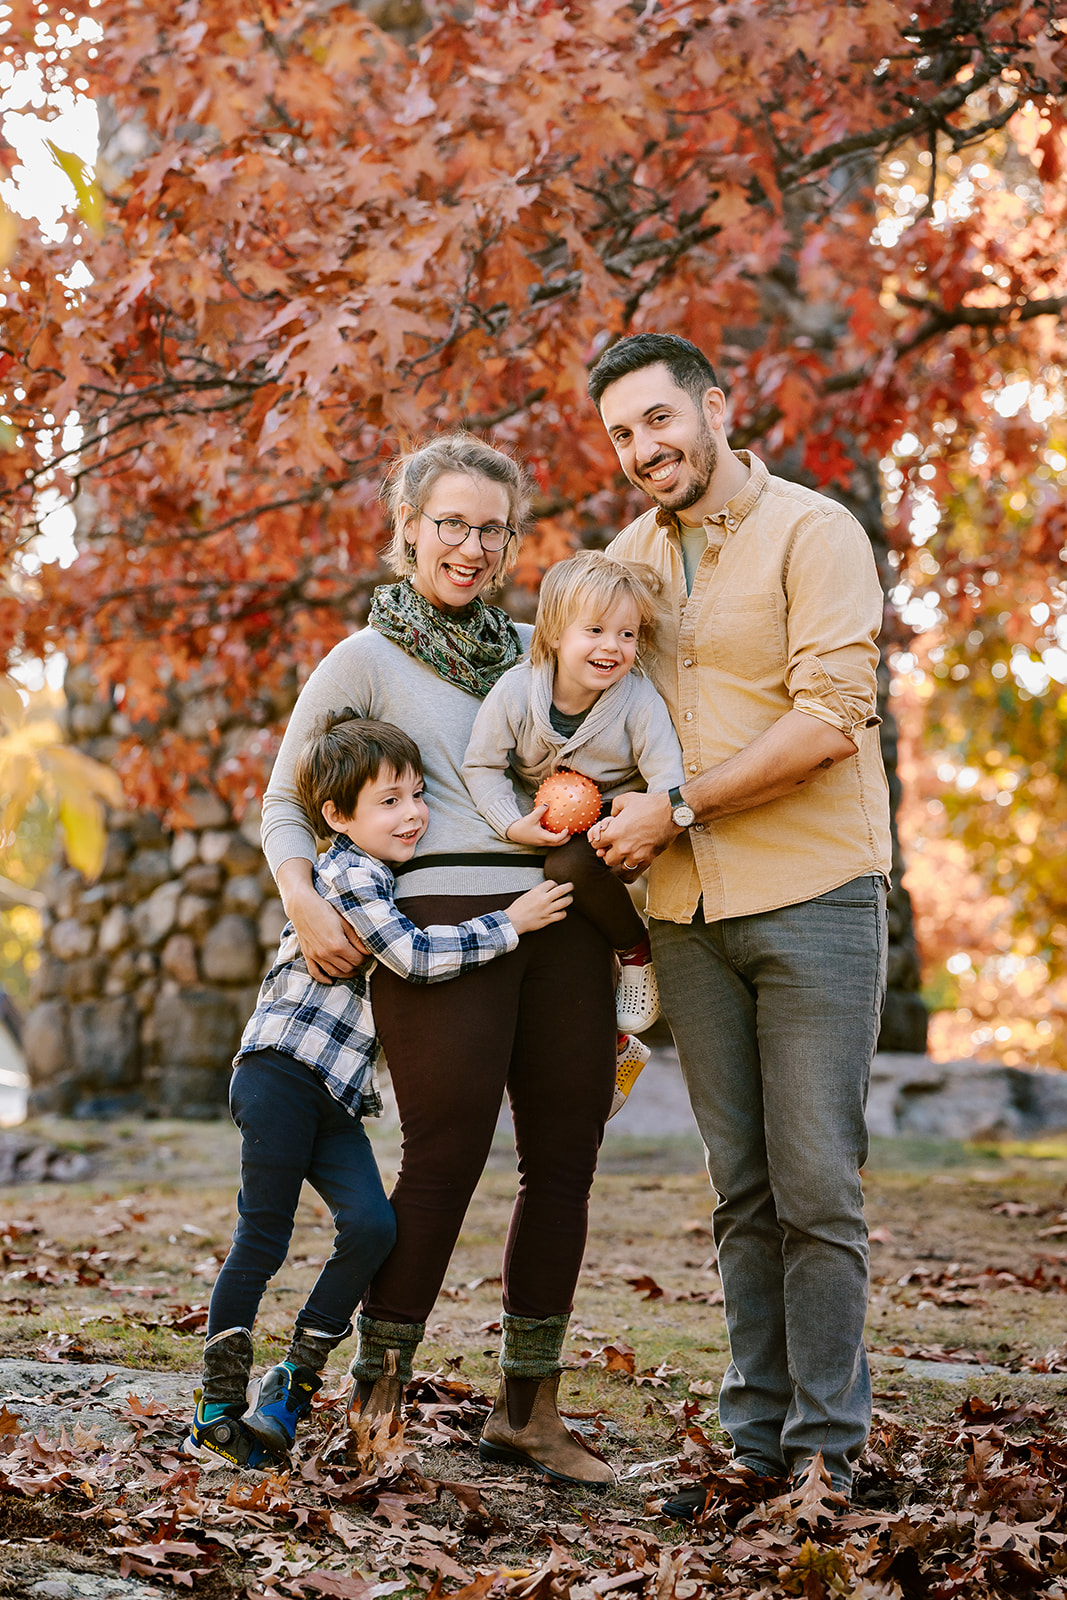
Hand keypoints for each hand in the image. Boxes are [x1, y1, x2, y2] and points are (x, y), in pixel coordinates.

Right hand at [278, 863, 370, 982]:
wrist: (302, 906)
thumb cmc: (325, 911)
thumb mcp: (344, 922)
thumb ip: (356, 939)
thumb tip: (367, 951)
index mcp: (338, 945)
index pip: (357, 960)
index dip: (364, 958)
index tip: (367, 954)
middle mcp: (326, 954)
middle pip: (347, 968)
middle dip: (356, 965)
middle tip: (360, 959)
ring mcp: (316, 956)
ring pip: (334, 973)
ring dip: (344, 973)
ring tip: (351, 967)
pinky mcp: (308, 956)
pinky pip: (315, 973)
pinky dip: (323, 979)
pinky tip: (331, 980)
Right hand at [505, 805, 570, 847]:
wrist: (512, 832)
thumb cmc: (520, 826)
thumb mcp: (531, 817)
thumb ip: (540, 811)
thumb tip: (547, 804)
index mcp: (542, 837)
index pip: (556, 839)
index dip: (563, 835)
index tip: (567, 829)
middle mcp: (542, 842)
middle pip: (557, 844)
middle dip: (565, 840)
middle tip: (571, 833)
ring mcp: (540, 842)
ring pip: (553, 843)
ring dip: (560, 839)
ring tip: (565, 832)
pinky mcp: (538, 841)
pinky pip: (549, 840)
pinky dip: (554, 837)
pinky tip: (554, 830)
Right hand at [506, 879, 572, 933]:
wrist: (513, 921)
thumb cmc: (517, 909)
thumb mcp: (527, 895)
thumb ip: (538, 892)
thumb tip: (546, 891)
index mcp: (537, 891)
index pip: (552, 883)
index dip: (554, 884)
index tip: (555, 886)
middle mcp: (544, 899)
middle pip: (562, 890)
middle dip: (569, 887)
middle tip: (571, 886)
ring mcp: (547, 909)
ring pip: (565, 902)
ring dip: (569, 899)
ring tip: (569, 898)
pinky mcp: (548, 919)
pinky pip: (561, 915)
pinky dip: (563, 913)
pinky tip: (561, 912)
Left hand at [589, 790, 676, 872]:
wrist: (671, 812)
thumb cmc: (650, 805)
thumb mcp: (626, 799)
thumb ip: (614, 808)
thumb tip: (613, 815)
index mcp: (614, 832)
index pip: (595, 844)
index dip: (597, 840)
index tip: (601, 838)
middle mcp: (623, 847)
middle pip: (607, 859)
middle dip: (608, 852)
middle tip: (612, 846)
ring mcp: (636, 855)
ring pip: (621, 865)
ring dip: (621, 859)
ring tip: (625, 850)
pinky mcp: (648, 858)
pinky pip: (636, 868)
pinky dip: (634, 862)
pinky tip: (636, 854)